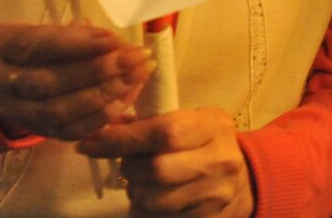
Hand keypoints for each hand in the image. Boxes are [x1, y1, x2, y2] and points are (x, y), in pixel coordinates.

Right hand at [0, 22, 152, 140]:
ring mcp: (18, 112)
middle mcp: (0, 82)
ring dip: (106, 93)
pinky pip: (71, 131)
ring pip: (61, 110)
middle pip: (51, 82)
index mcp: (1, 46)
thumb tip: (112, 41)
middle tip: (136, 57)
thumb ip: (73, 33)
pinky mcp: (39, 132)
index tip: (115, 39)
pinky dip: (103, 115)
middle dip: (99, 70)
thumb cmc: (35, 47)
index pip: (39, 45)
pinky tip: (129, 97)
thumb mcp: (44, 29)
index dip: (79, 44)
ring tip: (139, 74)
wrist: (7, 83)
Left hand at [78, 108, 252, 216]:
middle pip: (156, 169)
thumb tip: (104, 125)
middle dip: (128, 168)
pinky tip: (151, 198)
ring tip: (139, 182)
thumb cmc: (205, 144)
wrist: (241, 181)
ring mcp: (215, 194)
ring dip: (135, 191)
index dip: (122, 139)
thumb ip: (151, 122)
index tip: (91, 143)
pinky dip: (144, 210)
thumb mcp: (189, 122)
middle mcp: (220, 160)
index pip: (164, 132)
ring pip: (153, 199)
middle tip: (125, 164)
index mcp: (214, 126)